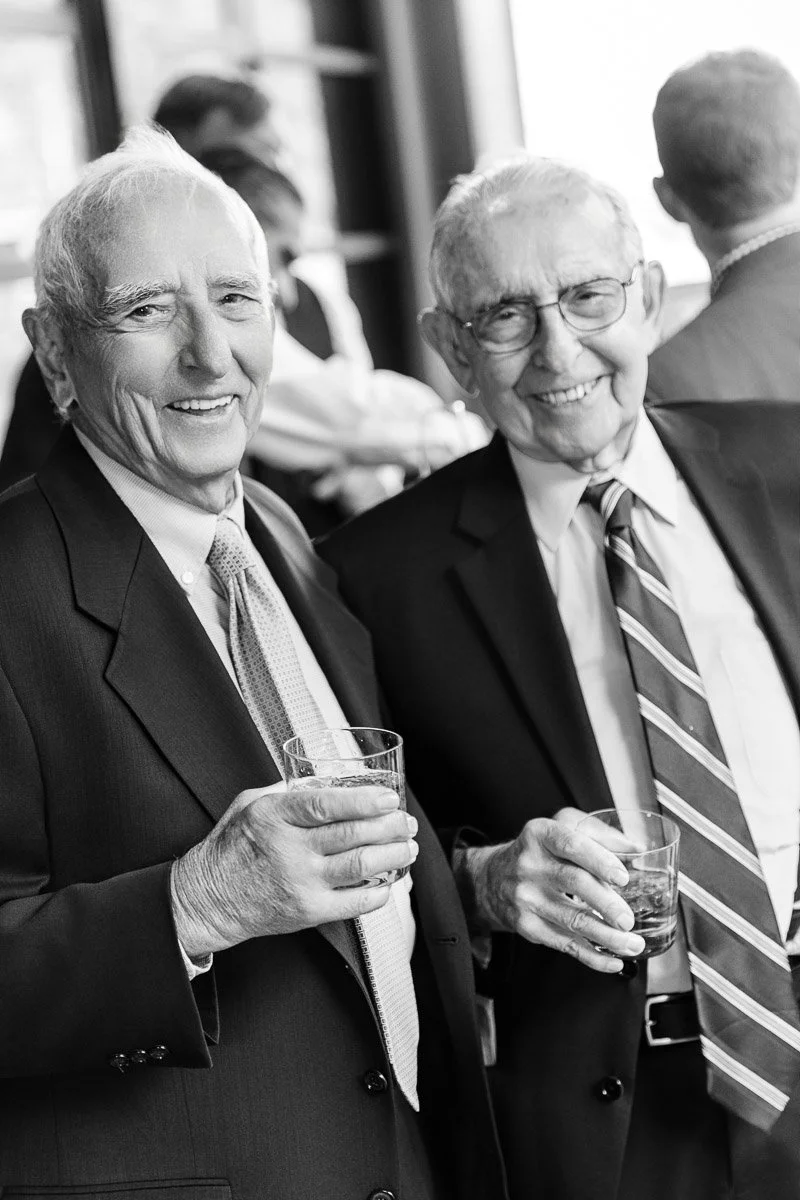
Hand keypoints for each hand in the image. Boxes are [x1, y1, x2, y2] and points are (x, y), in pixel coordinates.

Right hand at [171, 784, 417, 956]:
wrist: (209, 899)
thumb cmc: (231, 849)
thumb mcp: (250, 804)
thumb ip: (287, 791)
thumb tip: (325, 780)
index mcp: (274, 816)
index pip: (327, 804)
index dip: (364, 800)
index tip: (388, 797)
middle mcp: (289, 849)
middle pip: (352, 834)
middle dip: (389, 826)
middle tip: (405, 821)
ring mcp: (301, 883)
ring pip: (360, 866)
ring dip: (392, 855)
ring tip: (406, 847)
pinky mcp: (308, 911)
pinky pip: (354, 902)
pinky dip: (379, 891)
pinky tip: (389, 881)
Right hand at [457, 807, 644, 972]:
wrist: (493, 879)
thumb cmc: (540, 852)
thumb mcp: (561, 829)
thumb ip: (599, 835)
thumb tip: (637, 848)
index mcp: (541, 834)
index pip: (572, 844)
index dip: (599, 861)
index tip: (623, 878)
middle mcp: (529, 864)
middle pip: (574, 883)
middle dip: (607, 905)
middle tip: (629, 920)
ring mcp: (525, 897)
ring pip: (572, 920)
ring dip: (607, 937)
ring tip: (632, 944)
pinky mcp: (526, 926)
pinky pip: (564, 945)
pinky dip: (592, 957)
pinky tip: (613, 961)